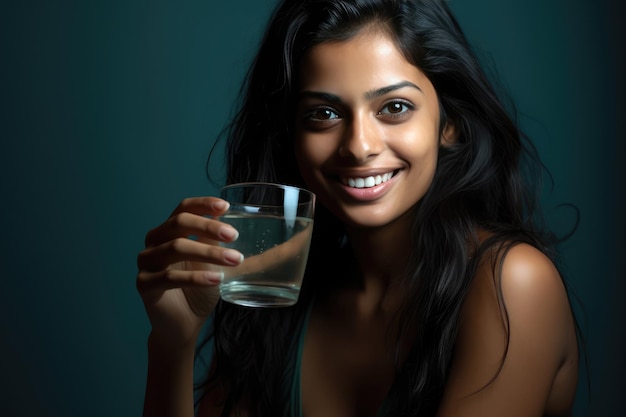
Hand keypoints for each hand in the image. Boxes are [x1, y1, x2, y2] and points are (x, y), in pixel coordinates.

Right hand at [136, 197, 242, 348]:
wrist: (184, 325)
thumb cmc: (198, 290)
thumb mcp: (210, 261)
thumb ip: (214, 240)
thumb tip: (227, 216)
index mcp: (168, 231)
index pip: (183, 209)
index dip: (202, 204)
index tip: (225, 207)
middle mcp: (154, 242)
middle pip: (178, 223)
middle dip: (209, 227)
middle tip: (234, 235)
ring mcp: (146, 262)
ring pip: (176, 248)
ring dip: (209, 253)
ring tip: (235, 260)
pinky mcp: (144, 284)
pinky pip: (169, 277)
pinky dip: (196, 277)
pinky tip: (217, 279)